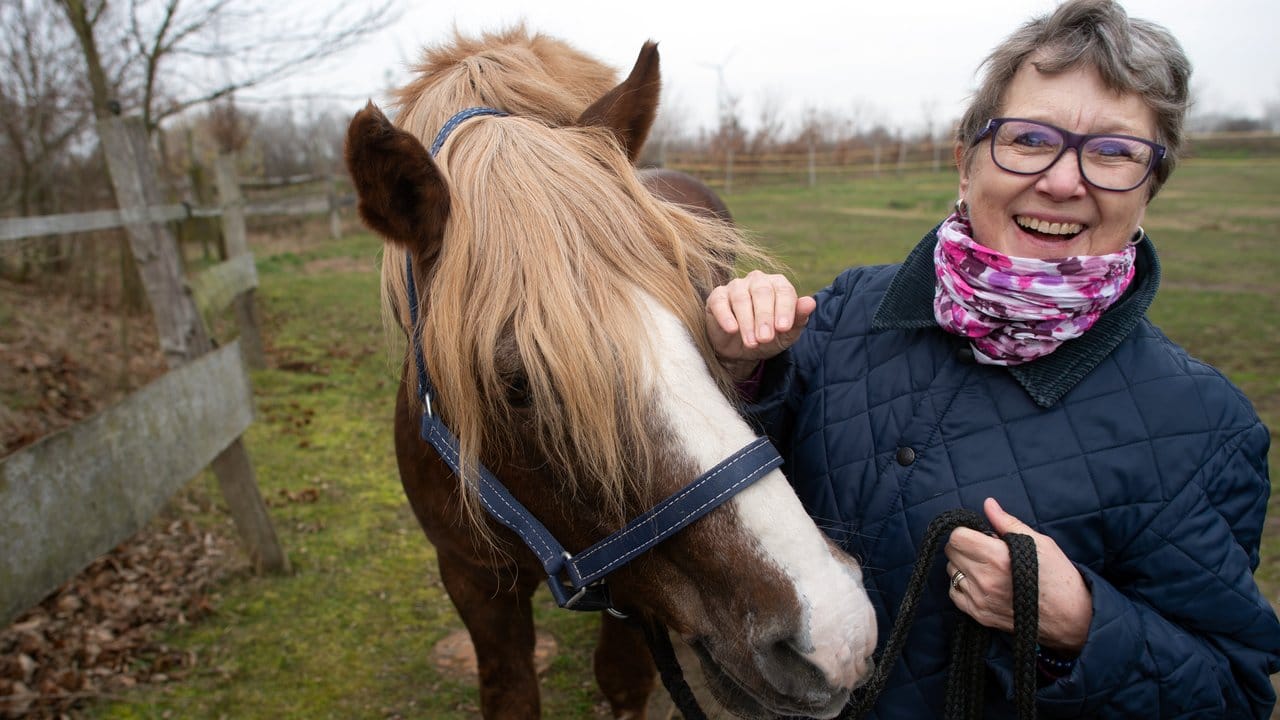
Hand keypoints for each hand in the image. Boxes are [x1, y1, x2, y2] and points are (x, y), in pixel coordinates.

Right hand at [704, 270, 815, 379]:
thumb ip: (799, 319)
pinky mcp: (717, 297)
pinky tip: (732, 330)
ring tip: (751, 342)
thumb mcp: (786, 335)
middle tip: (765, 338)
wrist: (740, 351)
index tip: (783, 328)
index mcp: (778, 285)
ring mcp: (735, 286)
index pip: (783, 290)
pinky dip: (726, 316)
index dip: (784, 309)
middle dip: (764, 317)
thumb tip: (811, 302)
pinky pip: (720, 302)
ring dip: (747, 322)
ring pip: (741, 298)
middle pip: (762, 292)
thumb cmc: (767, 338)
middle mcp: (757, 280)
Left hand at [945, 498, 1092, 652]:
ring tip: (985, 566)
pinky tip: (981, 582)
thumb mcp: (1039, 543)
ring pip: (951, 572)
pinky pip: (954, 594)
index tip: (978, 534)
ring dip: (963, 565)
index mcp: (998, 558)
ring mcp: (980, 600)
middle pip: (951, 553)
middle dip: (964, 546)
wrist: (1071, 617)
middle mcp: (985, 580)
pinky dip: (962, 585)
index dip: (966, 532)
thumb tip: (988, 504)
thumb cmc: (1059, 577)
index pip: (958, 537)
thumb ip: (1008, 523)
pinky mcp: (980, 615)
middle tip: (983, 548)